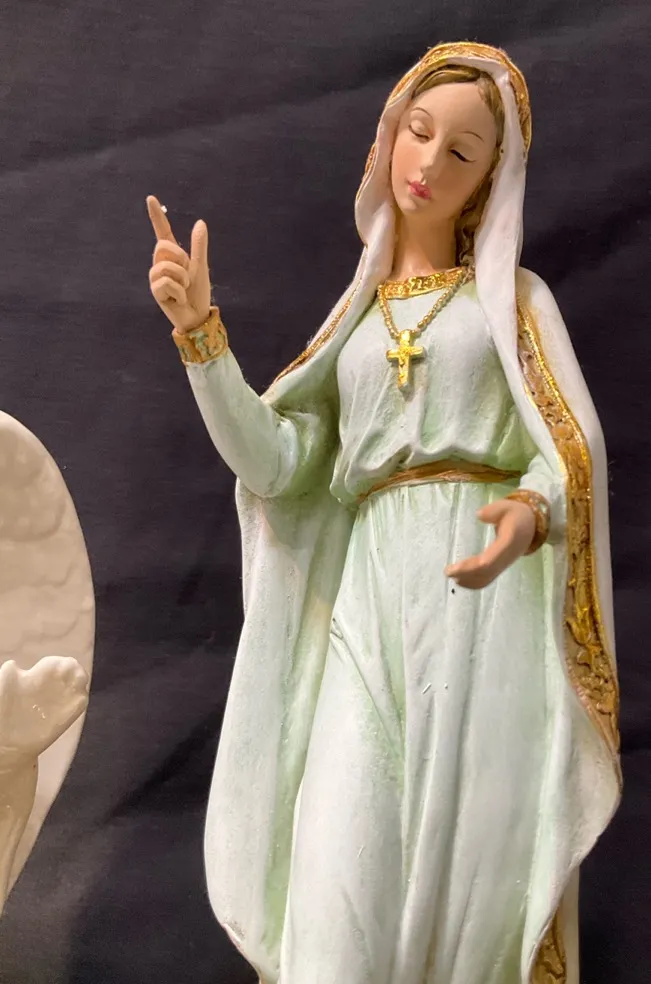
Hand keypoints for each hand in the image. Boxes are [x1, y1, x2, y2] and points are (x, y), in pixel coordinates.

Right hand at [146, 195, 211, 334]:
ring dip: (182, 278)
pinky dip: (179, 292)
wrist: (198, 315)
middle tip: (187, 275)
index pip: (163, 232)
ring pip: (165, 266)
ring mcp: (156, 278)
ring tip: (184, 289)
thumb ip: (199, 246)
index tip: (150, 198)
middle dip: (180, 259)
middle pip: (163, 246)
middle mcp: (161, 264)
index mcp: (173, 256)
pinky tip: (179, 299)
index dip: (157, 216)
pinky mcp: (156, 291)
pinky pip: (166, 283)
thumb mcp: (201, 266)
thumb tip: (200, 222)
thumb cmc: (198, 293)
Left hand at [444, 498, 535, 589]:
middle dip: (466, 574)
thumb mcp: (507, 506)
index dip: (470, 567)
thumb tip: (479, 515)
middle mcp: (507, 557)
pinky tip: (462, 580)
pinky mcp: (502, 565)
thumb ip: (494, 511)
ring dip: (469, 580)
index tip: (453, 568)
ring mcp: (505, 563)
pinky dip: (475, 582)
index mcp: (507, 543)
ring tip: (453, 577)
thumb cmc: (517, 514)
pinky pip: (489, 578)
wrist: (532, 524)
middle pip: (485, 572)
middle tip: (448, 572)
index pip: (487, 561)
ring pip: (487, 578)